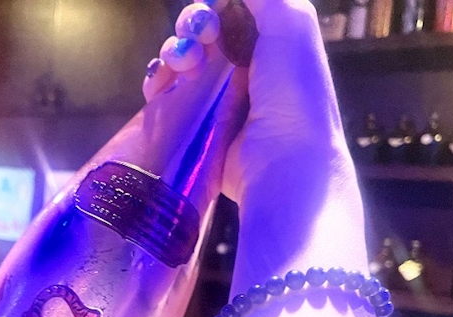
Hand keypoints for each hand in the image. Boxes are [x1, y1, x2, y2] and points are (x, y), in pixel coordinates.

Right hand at [145, 0, 364, 278]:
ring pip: (182, 63)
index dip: (214, 6)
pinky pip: (169, 98)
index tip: (210, 11)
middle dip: (191, 27)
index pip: (232, 12)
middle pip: (202, 34)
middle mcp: (247, 71)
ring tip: (181, 67)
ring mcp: (220, 102)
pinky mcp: (198, 129)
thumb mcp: (291, 24)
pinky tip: (159, 86)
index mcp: (271, 45)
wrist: (283, 164)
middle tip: (196, 41)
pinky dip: (159, 83)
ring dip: (173, 54)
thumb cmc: (294, 93)